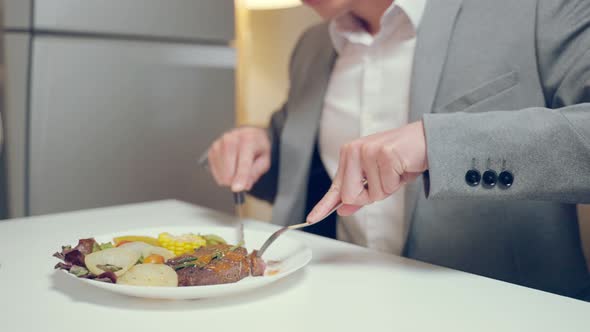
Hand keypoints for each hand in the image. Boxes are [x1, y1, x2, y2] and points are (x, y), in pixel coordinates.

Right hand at [207, 127, 270, 191]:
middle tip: (243, 179)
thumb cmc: (257, 147)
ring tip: (237, 169)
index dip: (240, 177)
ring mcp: (219, 144)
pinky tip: (229, 168)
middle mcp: (231, 139)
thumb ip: (256, 172)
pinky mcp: (212, 150)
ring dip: (229, 178)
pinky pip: (215, 171)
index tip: (237, 189)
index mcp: (248, 140)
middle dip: (235, 180)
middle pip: (229, 169)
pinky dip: (222, 175)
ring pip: (221, 172)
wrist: (248, 134)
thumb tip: (245, 185)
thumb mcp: (264, 159)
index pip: (243, 162)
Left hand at [306, 121, 427, 222]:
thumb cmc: (403, 157)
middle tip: (385, 180)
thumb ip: (360, 193)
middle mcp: (354, 150)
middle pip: (350, 196)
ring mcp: (368, 151)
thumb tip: (343, 209)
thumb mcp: (378, 178)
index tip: (312, 218)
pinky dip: (397, 183)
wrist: (428, 140)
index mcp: (349, 153)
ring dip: (388, 188)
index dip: (324, 205)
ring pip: (371, 194)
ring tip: (396, 171)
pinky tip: (402, 167)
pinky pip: (386, 187)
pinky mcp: (384, 155)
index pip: (336, 186)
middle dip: (370, 196)